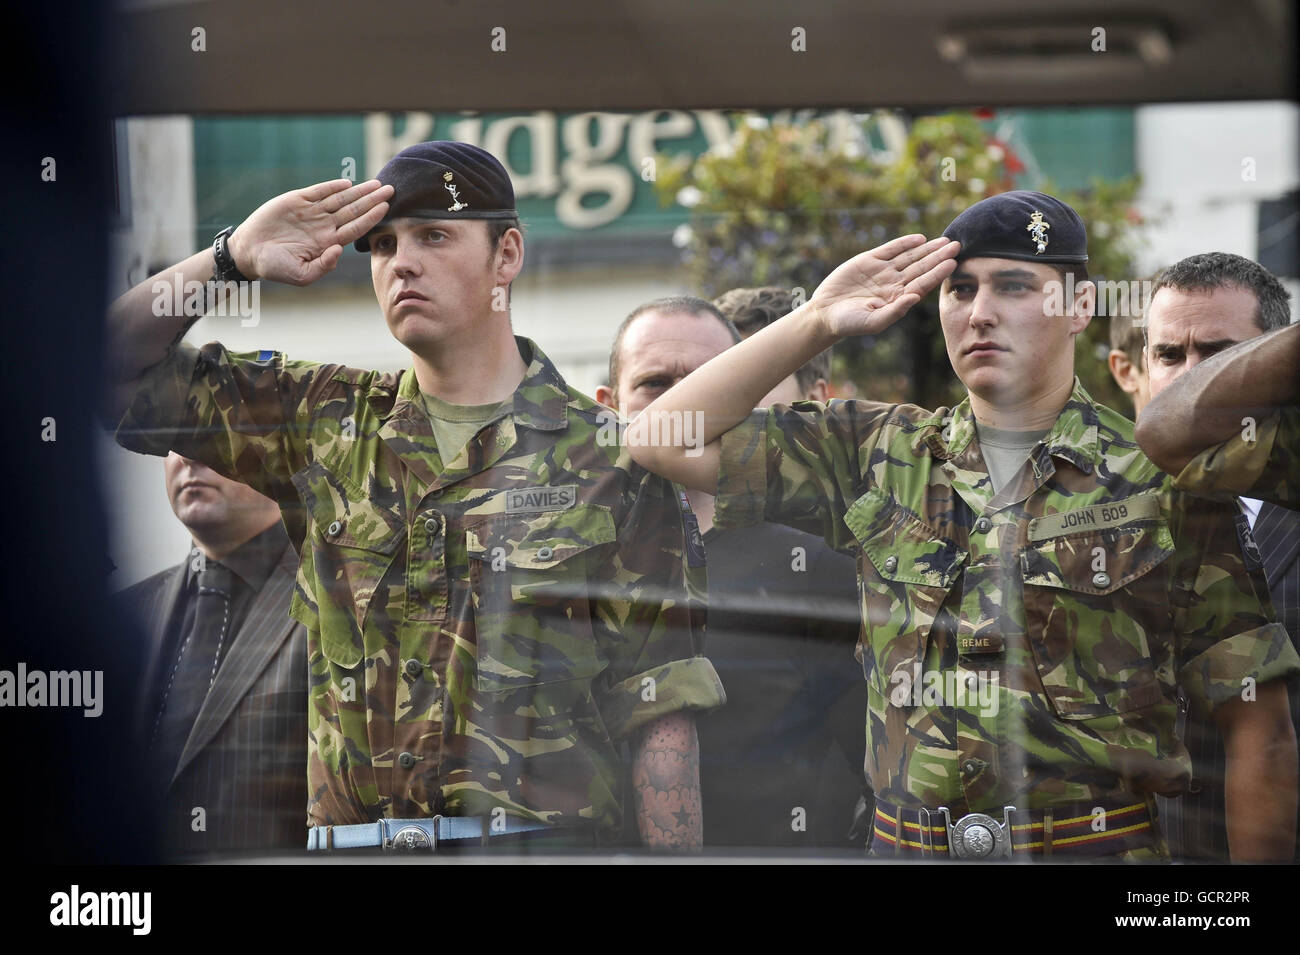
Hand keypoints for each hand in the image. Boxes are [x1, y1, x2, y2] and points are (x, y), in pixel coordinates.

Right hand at [227, 179, 394, 284]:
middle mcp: (324, 226)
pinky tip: (347, 183)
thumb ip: (323, 266)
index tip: (386, 208)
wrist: (250, 252)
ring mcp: (312, 212)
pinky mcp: (297, 200)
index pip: (356, 228)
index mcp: (328, 242)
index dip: (371, 218)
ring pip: (340, 199)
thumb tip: (340, 250)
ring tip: (376, 184)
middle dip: (372, 201)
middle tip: (391, 190)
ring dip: (359, 191)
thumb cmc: (276, 267)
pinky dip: (332, 187)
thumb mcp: (302, 275)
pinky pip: (319, 191)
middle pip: (354, 211)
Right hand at [809, 234, 960, 339]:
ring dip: (927, 248)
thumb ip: (895, 311)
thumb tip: (915, 297)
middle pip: (921, 267)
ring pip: (910, 256)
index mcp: (898, 299)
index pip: (923, 283)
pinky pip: (891, 249)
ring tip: (945, 240)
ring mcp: (883, 271)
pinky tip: (919, 238)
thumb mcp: (873, 322)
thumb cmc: (849, 323)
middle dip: (939, 256)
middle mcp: (894, 283)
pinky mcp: (869, 260)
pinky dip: (904, 243)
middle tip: (957, 245)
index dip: (938, 272)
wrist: (825, 313)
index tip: (953, 263)